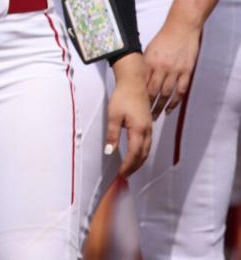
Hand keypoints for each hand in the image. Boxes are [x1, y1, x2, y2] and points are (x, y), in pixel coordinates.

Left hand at [106, 53, 151, 176]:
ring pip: (147, 150)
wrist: (134, 82)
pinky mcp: (148, 125)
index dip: (128, 166)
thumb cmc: (122, 97)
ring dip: (139, 162)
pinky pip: (147, 144)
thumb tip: (110, 152)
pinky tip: (135, 155)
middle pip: (143, 155)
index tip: (120, 174)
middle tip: (124, 176)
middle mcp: (147, 131)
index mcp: (139, 130)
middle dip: (134, 167)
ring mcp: (149, 128)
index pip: (135, 154)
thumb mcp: (113, 115)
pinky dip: (142, 153)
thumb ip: (112, 135)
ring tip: (129, 169)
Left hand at [144, 18, 200, 118]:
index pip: (142, 83)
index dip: (138, 96)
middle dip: (148, 105)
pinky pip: (181, 90)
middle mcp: (161, 68)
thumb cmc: (163, 39)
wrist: (181, 29)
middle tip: (144, 116)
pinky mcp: (186, 72)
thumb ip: (144, 64)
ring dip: (160, 106)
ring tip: (156, 116)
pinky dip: (176, 101)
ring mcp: (175, 70)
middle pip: (153, 91)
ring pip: (167, 93)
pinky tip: (171, 109)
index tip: (134, 105)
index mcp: (150, 62)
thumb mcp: (148, 50)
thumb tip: (136, 76)